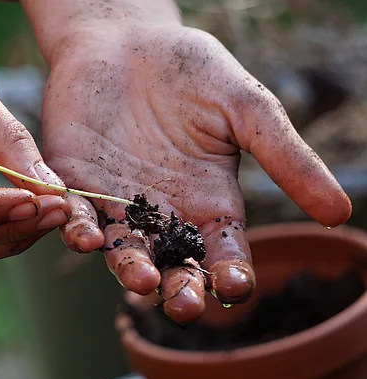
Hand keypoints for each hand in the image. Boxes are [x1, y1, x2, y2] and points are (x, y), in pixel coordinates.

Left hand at [42, 25, 350, 321]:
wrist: (126, 39)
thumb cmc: (192, 71)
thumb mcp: (247, 108)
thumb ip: (286, 158)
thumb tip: (339, 213)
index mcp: (208, 204)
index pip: (221, 253)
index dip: (229, 273)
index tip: (234, 285)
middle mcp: (161, 213)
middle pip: (171, 265)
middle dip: (177, 288)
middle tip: (182, 304)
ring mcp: (116, 202)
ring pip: (121, 249)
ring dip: (128, 269)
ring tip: (140, 281)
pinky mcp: (76, 182)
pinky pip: (74, 214)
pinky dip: (76, 228)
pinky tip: (84, 235)